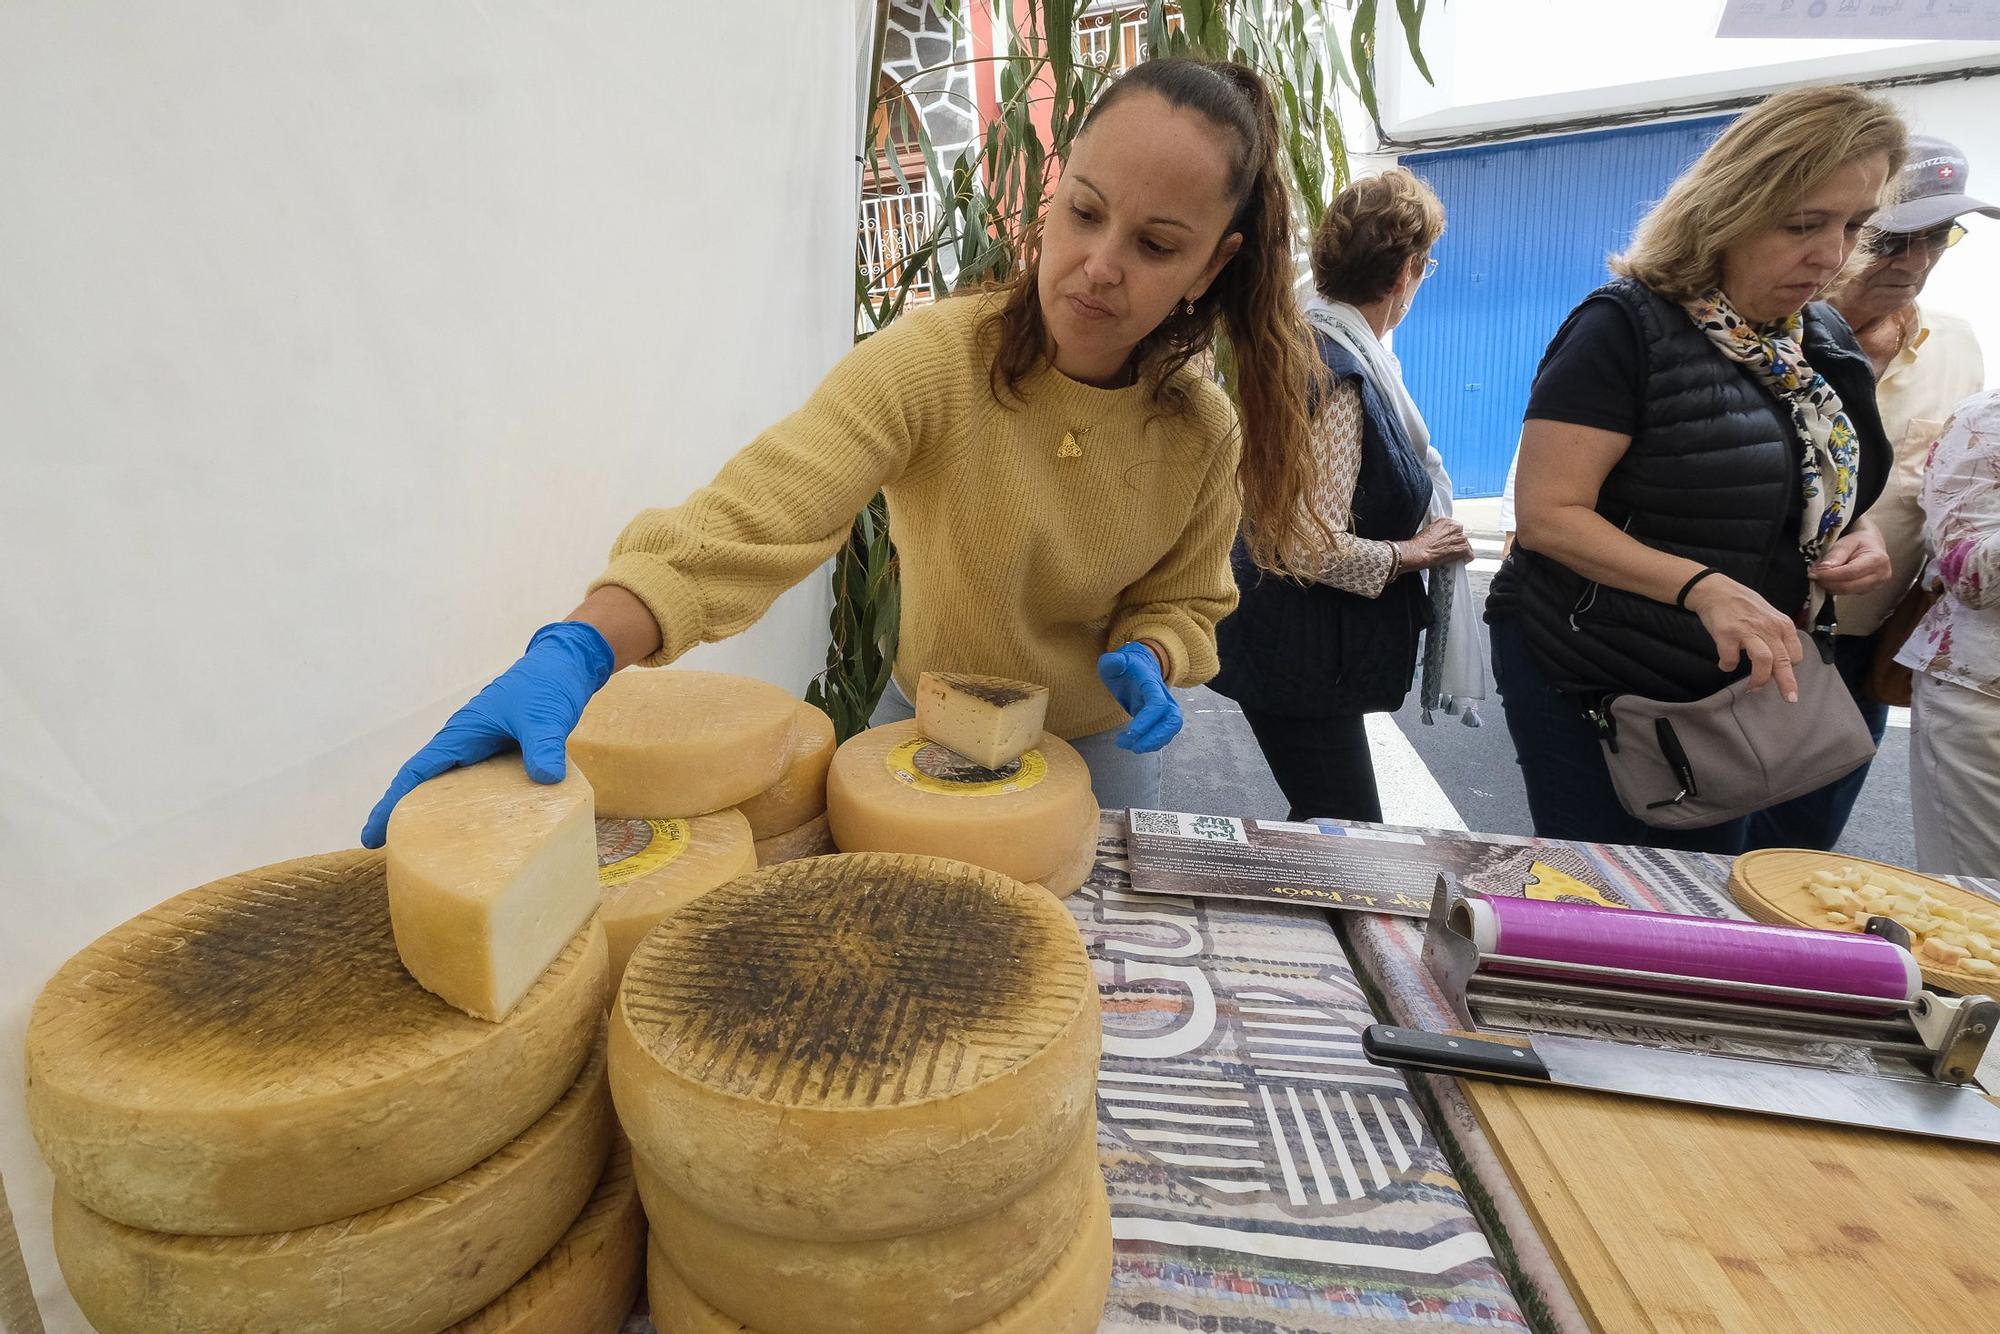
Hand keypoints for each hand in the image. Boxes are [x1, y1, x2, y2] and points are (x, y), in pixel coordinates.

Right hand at [360, 621, 614, 847]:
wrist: (566, 666)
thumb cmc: (547, 684)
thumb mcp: (544, 716)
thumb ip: (543, 746)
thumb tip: (546, 778)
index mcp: (462, 734)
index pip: (416, 773)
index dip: (391, 804)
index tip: (371, 835)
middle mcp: (467, 744)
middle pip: (427, 786)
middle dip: (406, 817)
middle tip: (391, 853)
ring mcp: (486, 751)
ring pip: (454, 790)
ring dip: (440, 816)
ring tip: (430, 853)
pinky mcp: (506, 757)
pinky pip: (484, 789)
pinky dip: (476, 810)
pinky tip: (483, 834)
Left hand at [1096, 642, 1181, 752]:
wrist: (1139, 666)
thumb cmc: (1123, 667)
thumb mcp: (1113, 662)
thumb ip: (1113, 662)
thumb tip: (1117, 663)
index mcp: (1151, 683)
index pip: (1157, 703)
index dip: (1148, 720)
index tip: (1131, 733)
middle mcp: (1163, 696)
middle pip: (1172, 720)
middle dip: (1156, 737)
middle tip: (1134, 747)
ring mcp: (1165, 708)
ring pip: (1171, 729)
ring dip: (1153, 743)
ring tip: (1130, 747)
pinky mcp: (1161, 718)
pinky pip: (1164, 734)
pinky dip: (1151, 743)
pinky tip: (1133, 744)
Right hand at [1396, 518, 1472, 571]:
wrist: (1418, 552)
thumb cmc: (1419, 544)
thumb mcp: (1428, 531)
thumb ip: (1438, 532)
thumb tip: (1441, 538)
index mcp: (1447, 521)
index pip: (1455, 529)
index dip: (1451, 538)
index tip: (1448, 543)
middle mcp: (1456, 527)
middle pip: (1461, 537)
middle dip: (1456, 544)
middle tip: (1449, 551)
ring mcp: (1461, 538)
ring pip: (1466, 545)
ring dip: (1460, 552)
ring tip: (1452, 558)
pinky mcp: (1463, 548)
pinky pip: (1469, 555)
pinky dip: (1465, 559)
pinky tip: (1457, 562)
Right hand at [1683, 575, 1804, 701]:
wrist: (1716, 590)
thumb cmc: (1743, 605)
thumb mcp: (1769, 617)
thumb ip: (1776, 636)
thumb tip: (1779, 663)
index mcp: (1782, 625)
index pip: (1795, 654)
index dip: (1789, 669)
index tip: (1780, 676)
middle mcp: (1769, 628)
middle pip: (1783, 661)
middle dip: (1787, 683)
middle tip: (1790, 699)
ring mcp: (1748, 631)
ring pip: (1763, 661)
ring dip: (1759, 679)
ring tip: (1752, 688)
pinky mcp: (1727, 634)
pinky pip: (1730, 659)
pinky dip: (1727, 666)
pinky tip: (1725, 663)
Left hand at [1809, 523, 1892, 595]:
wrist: (1870, 544)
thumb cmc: (1858, 541)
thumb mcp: (1846, 542)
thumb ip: (1835, 555)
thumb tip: (1822, 569)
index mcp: (1877, 560)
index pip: (1850, 572)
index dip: (1829, 575)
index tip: (1813, 573)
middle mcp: (1881, 575)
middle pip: (1848, 585)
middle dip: (1827, 582)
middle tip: (1812, 575)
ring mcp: (1876, 585)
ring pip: (1846, 591)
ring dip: (1829, 586)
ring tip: (1818, 576)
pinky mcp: (1868, 590)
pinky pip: (1847, 593)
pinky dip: (1835, 588)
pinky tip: (1828, 580)